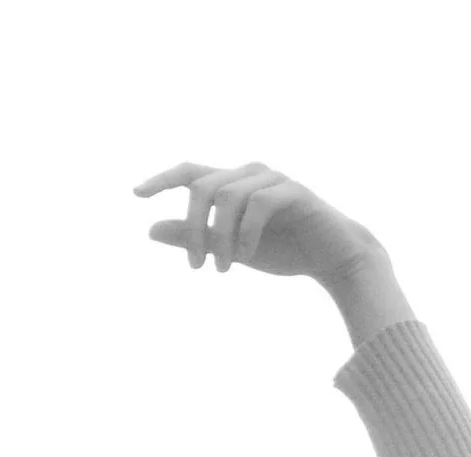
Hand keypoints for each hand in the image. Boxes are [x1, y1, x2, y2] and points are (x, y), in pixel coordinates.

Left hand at [134, 160, 380, 286]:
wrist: (334, 258)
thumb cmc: (285, 250)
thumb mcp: (231, 250)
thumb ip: (195, 239)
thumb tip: (151, 230)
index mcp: (233, 184)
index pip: (191, 172)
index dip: (162, 179)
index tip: (136, 194)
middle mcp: (250, 173)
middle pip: (203, 187)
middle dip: (191, 228)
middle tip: (195, 267)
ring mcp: (272, 178)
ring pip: (228, 196)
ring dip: (220, 237)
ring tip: (225, 270)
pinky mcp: (293, 191)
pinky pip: (258, 204)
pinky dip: (247, 234)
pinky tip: (247, 258)